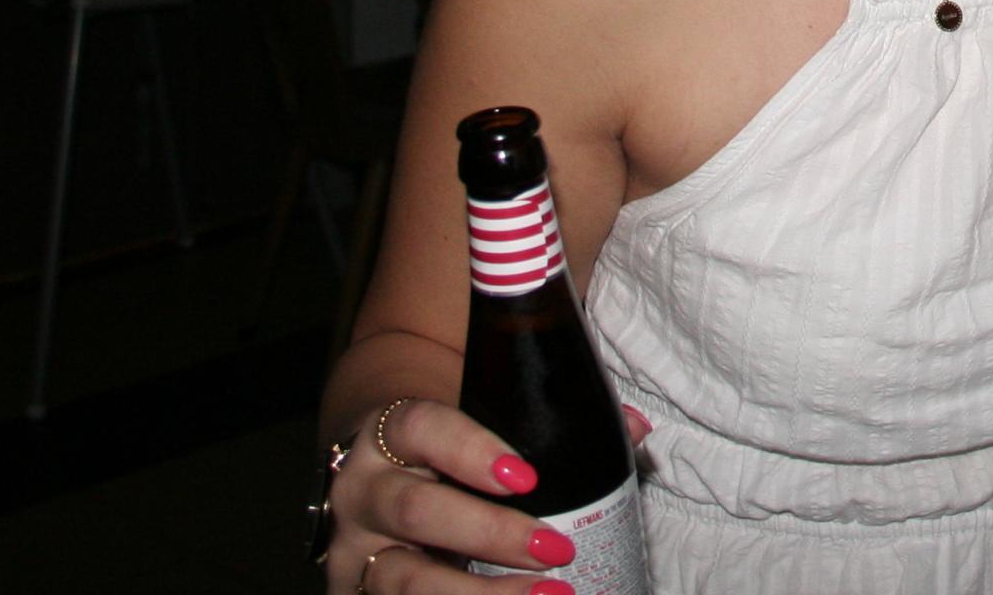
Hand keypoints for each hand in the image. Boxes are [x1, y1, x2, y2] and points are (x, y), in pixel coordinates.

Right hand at [323, 398, 650, 592]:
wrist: (373, 468)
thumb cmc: (440, 443)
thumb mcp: (479, 417)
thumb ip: (550, 416)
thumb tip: (637, 429)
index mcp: (389, 432)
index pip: (420, 429)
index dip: (470, 451)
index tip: (529, 477)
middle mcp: (362, 491)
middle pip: (417, 511)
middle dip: (490, 535)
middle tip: (558, 549)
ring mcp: (355, 551)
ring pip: (404, 581)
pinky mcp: (359, 592)